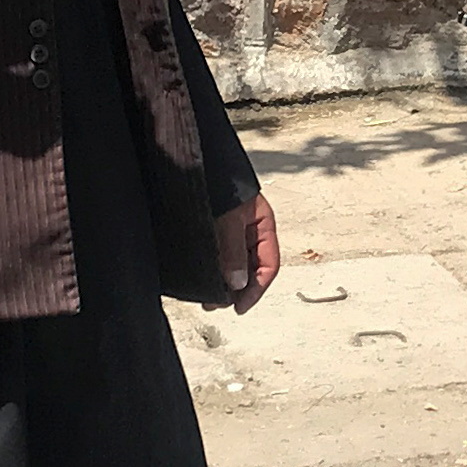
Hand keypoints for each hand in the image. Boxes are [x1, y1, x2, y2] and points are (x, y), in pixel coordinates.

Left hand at [212, 192, 280, 311]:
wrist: (197, 159)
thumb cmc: (218, 182)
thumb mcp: (228, 218)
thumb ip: (232, 251)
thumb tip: (236, 285)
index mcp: (263, 224)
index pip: (269, 265)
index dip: (256, 289)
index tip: (239, 307)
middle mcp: (250, 229)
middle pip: (251, 268)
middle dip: (237, 290)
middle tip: (217, 304)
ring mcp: (233, 230)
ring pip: (234, 265)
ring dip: (224, 283)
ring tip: (207, 297)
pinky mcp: (215, 230)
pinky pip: (219, 257)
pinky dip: (213, 271)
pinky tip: (203, 280)